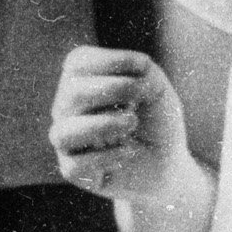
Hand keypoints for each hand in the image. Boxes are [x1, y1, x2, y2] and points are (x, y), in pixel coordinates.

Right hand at [50, 46, 191, 204]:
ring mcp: (66, 140)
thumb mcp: (156, 89)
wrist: (167, 164)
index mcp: (80, 81)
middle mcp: (66, 108)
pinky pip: (76, 165)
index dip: (110, 60)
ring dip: (104, 125)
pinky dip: (106, 157)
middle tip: (137, 102)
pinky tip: (128, 152)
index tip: (143, 67)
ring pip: (64, 133)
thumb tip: (130, 69)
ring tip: (131, 124)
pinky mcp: (72, 170)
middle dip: (113, 91)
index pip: (77, 62)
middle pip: (72, 94)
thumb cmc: (155, 121)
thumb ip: (143, 72)